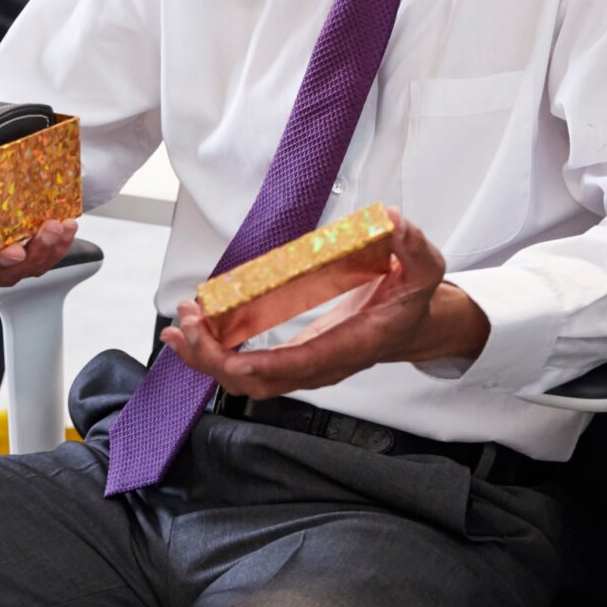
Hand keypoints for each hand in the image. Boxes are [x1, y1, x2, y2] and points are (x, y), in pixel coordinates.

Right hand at [0, 220, 80, 290]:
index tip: (13, 250)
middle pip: (12, 271)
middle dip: (35, 253)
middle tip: (48, 232)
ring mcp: (2, 260)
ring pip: (31, 263)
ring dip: (51, 247)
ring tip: (63, 226)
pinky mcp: (19, 246)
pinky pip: (41, 252)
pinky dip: (57, 241)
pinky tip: (67, 225)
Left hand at [156, 213, 488, 399]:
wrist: (413, 324)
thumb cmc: (412, 299)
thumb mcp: (425, 269)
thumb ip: (414, 246)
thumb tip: (392, 223)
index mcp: (348, 347)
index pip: (289, 369)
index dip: (246, 363)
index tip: (214, 340)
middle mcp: (320, 366)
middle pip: (255, 383)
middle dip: (211, 358)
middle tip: (188, 322)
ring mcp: (303, 366)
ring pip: (245, 380)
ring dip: (206, 356)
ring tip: (181, 325)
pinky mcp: (291, 358)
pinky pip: (247, 367)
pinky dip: (216, 352)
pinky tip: (194, 330)